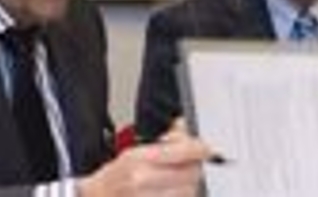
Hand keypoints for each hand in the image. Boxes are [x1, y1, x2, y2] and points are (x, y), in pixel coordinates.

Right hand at [78, 124, 210, 196]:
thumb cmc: (113, 178)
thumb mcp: (133, 151)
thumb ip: (163, 141)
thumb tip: (183, 127)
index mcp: (137, 159)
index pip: (182, 151)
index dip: (199, 148)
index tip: (204, 148)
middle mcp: (144, 180)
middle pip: (191, 172)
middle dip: (193, 166)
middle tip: (188, 163)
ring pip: (189, 192)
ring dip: (188, 185)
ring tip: (176, 181)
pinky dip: (180, 196)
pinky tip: (171, 193)